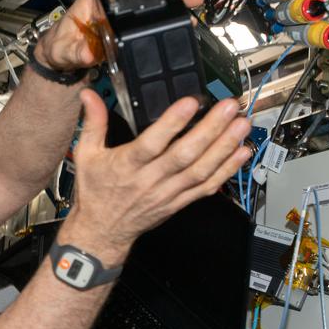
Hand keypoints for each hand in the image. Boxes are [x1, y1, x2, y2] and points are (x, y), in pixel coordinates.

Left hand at [36, 0, 204, 71]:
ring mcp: (119, 16)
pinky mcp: (126, 29)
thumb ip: (75, 52)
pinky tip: (183, 18)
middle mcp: (108, 5)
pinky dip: (166, 17)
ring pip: (148, 1)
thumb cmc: (60, 48)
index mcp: (91, 1)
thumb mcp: (65, 50)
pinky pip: (149, 18)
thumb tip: (89, 52)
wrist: (61, 60)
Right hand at [60, 91, 250, 261]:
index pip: (152, 143)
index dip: (172, 123)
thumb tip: (89, 95)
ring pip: (201, 170)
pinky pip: (207, 187)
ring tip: (241, 125)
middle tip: (229, 108)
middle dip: (211, 130)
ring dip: (224, 147)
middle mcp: (150, 179)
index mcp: (127, 165)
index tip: (191, 102)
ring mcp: (168, 193)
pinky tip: (241, 153)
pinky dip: (227, 170)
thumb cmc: (95, 193)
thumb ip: (92, 123)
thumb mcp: (86, 155)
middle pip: (185, 154)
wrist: (102, 232)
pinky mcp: (180, 202)